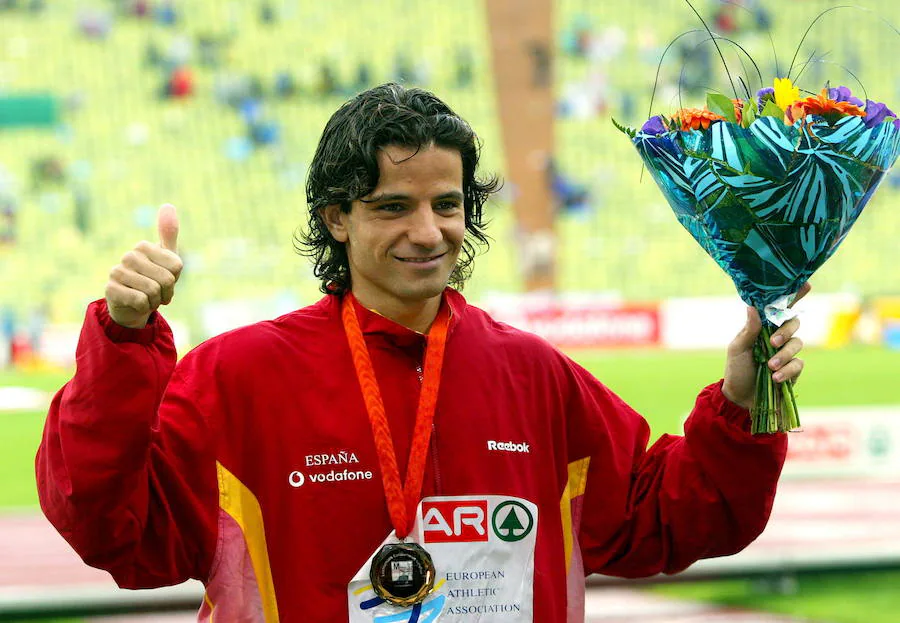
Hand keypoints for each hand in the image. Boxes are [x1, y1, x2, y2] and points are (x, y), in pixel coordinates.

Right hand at [105, 204, 182, 328]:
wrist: (133, 306)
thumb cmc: (153, 280)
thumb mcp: (167, 259)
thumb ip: (168, 234)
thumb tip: (167, 205)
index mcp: (143, 246)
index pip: (176, 266)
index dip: (175, 279)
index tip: (166, 281)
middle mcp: (128, 256)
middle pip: (166, 279)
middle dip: (166, 292)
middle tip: (157, 293)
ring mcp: (117, 271)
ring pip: (153, 291)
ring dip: (155, 301)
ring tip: (147, 298)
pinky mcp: (110, 289)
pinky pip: (140, 301)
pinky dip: (143, 307)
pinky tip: (136, 304)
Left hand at [721, 283, 810, 409]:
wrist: (740, 398)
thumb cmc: (737, 370)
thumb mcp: (738, 349)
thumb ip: (749, 330)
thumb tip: (752, 306)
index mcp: (763, 328)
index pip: (780, 309)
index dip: (794, 296)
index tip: (806, 284)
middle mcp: (777, 337)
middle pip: (793, 323)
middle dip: (785, 331)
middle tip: (772, 343)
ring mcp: (786, 354)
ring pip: (797, 344)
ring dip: (783, 355)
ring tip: (769, 366)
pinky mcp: (793, 371)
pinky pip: (798, 364)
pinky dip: (787, 370)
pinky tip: (775, 378)